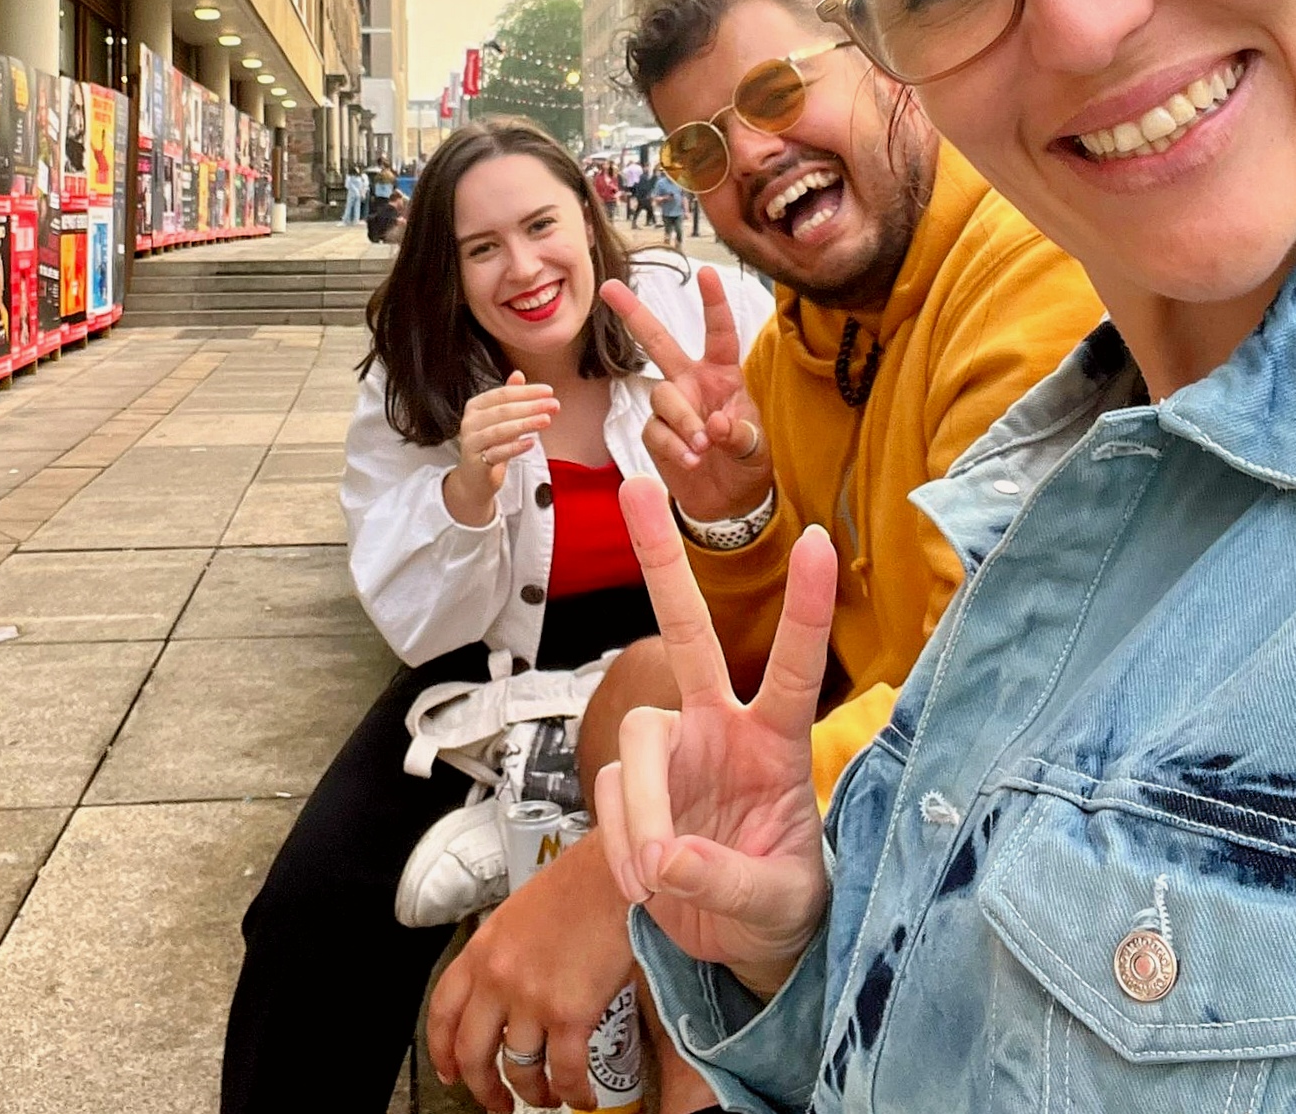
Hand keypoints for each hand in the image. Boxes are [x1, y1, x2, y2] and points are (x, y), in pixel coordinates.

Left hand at [427, 831, 631, 1110]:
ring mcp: (531, 998)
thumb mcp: (520, 914)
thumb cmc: (579, 886)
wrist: (619, 872)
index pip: (443, 1010)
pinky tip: (583, 1097)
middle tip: (498, 1104)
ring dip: (534, 1094)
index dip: (441, 1049)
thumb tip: (509, 995)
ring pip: (520, 1070)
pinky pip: (565, 1072)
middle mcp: (498, 978)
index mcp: (483, 949)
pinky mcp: (570, 1014)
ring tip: (548, 1097)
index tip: (449, 1071)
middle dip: (483, 1088)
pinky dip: (574, 1094)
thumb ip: (505, 954)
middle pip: (473, 1052)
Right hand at [445, 373, 558, 526]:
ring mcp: (471, 442)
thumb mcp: (501, 420)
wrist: (474, 479)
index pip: (503, 394)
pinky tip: (531, 442)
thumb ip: (509, 398)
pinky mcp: (476, 462)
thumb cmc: (490, 446)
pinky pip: (497, 452)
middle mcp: (470, 422)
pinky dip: (515, 447)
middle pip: (503, 410)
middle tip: (553, 405)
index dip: (527, 391)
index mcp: (476, 406)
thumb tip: (518, 374)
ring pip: (500, 430)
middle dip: (531, 406)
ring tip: (546, 420)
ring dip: (526, 424)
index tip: (549, 391)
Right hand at [595, 479, 836, 996]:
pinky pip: (610, 797)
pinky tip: (648, 880)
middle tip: (635, 483)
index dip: (804, 608)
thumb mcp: (776, 905)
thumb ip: (724, 881)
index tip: (816, 542)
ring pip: (637, 743)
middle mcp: (719, 726)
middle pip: (686, 630)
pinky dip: (625, 844)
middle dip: (660, 557)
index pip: (794, 667)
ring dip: (643, 814)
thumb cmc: (779, 905)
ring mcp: (673, 750)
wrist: (735, 943)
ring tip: (659, 877)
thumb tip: (665, 861)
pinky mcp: (632, 785)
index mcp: (775, 741)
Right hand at [601, 267, 770, 521]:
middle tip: (609, 287)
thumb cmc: (746, 463)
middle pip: (658, 341)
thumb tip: (714, 426)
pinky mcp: (655, 433)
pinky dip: (673, 445)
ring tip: (701, 447)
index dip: (714, 303)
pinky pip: (655, 430)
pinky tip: (690, 459)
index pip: (719, 334)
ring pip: (662, 396)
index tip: (707, 272)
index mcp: (722, 375)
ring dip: (682, 420)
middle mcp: (691, 383)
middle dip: (633, 313)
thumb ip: (739, 435)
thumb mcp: (755, 448)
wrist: (728, 502)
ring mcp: (671, 406)